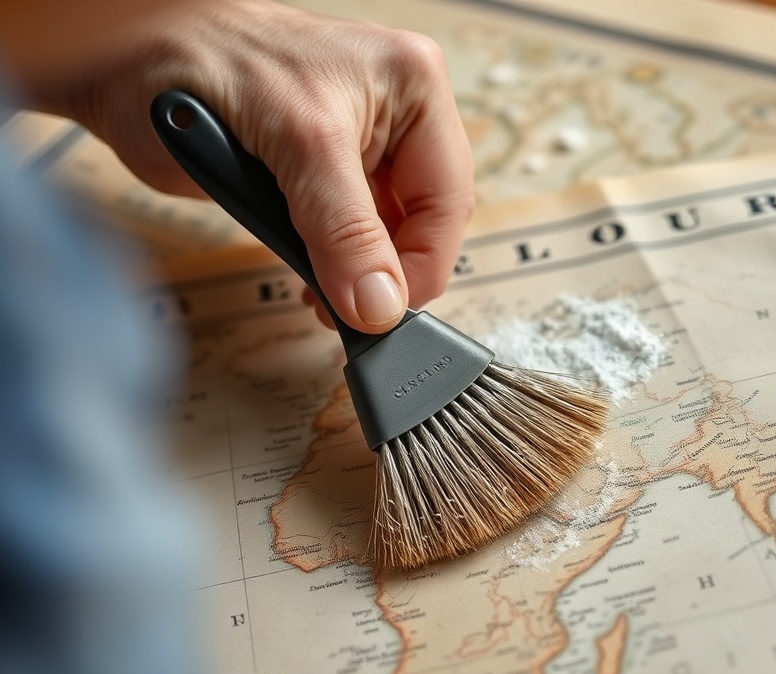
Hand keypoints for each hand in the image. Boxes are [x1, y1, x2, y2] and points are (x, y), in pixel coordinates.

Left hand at [30, 0, 473, 333]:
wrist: (128, 66)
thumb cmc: (204, 61)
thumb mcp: (297, 146)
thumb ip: (345, 230)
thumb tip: (380, 304)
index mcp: (413, 86)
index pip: (449, 200)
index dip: (421, 264)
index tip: (382, 312)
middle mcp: (396, 116)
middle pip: (424, 221)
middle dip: (389, 271)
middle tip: (354, 311)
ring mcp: (361, 149)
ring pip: (389, 237)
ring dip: (359, 276)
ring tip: (326, 298)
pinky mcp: (325, 178)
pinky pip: (350, 239)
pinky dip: (334, 270)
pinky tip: (314, 282)